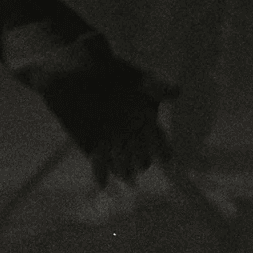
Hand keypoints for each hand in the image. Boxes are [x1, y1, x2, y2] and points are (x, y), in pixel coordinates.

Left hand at [36, 44, 176, 186]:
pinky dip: (101, 173)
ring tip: (124, 175)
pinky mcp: (93, 147)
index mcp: (147, 122)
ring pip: (123, 165)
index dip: (162, 149)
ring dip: (123, 170)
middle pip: (141, 156)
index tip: (164, 157)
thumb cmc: (110, 71)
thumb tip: (178, 91)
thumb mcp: (134, 76)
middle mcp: (134, 137)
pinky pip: (99, 164)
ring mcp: (114, 144)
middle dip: (140, 161)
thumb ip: (154, 85)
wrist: (75, 68)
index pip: (159, 141)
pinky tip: (102, 183)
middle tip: (139, 163)